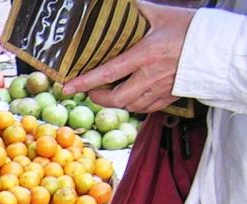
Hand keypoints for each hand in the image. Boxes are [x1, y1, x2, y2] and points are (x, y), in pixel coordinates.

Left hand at [62, 1, 194, 112]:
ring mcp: (162, 88)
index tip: (67, 87)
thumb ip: (138, 12)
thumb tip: (118, 6)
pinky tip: (131, 97)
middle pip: (116, 98)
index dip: (85, 82)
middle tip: (91, 91)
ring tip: (109, 93)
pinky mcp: (171, 96)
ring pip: (130, 106)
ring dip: (116, 102)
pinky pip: (146, 109)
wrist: (218, 45)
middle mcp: (151, 75)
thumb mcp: (161, 15)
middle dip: (99, 97)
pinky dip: (134, 106)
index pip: (108, 72)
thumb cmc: (190, 28)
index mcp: (146, 54)